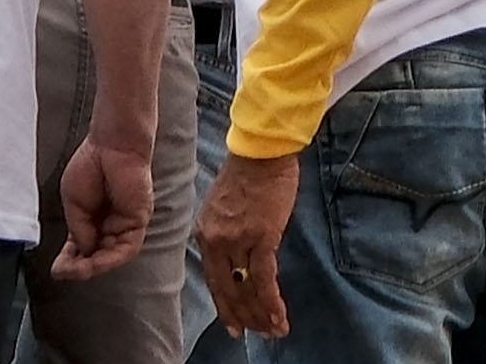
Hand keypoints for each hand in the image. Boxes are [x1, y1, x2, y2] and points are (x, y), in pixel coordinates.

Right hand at [52, 129, 152, 275]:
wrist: (111, 144)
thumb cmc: (92, 164)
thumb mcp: (73, 201)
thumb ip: (78, 228)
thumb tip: (84, 250)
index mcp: (92, 218)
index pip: (81, 248)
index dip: (68, 260)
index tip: (56, 270)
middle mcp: (109, 225)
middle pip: (95, 256)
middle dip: (79, 268)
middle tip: (63, 273)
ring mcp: (124, 224)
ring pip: (110, 257)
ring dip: (92, 268)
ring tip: (75, 271)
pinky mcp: (137, 221)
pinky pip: (125, 249)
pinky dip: (109, 259)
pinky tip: (92, 262)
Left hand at [198, 144, 300, 337]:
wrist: (262, 151)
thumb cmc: (248, 174)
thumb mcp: (225, 208)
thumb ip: (229, 235)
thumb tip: (242, 260)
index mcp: (206, 233)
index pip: (215, 280)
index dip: (226, 306)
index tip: (235, 326)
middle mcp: (216, 240)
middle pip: (229, 290)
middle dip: (246, 316)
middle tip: (260, 333)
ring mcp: (237, 240)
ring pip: (247, 288)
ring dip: (262, 314)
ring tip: (275, 330)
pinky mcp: (261, 237)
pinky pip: (264, 278)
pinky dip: (271, 301)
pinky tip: (279, 317)